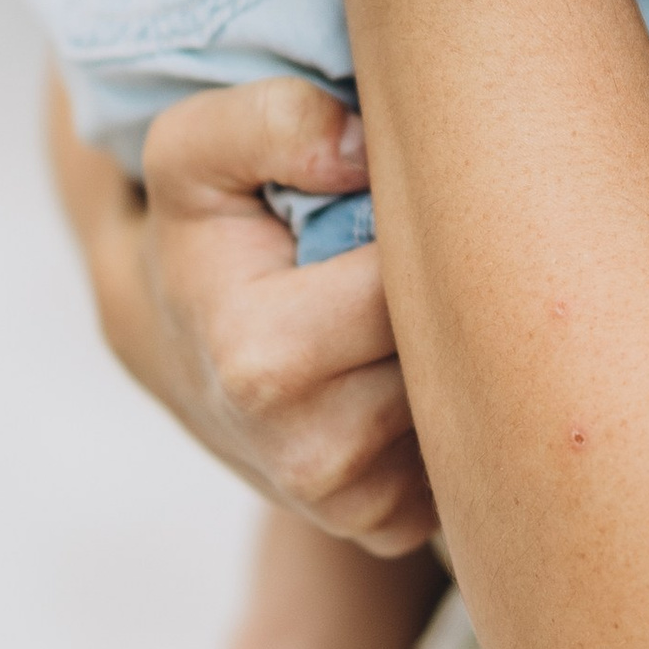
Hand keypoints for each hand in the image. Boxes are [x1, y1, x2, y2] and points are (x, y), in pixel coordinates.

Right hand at [45, 70, 437, 550]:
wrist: (179, 348)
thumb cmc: (202, 236)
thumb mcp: (196, 152)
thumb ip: (269, 120)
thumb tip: (360, 151)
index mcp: (265, 365)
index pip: (417, 277)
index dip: (422, 225)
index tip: (389, 206)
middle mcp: (312, 459)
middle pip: (457, 343)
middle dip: (449, 286)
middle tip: (406, 253)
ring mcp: (356, 507)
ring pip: (469, 391)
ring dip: (452, 340)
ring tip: (390, 308)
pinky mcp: (391, 527)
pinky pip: (469, 446)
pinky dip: (448, 397)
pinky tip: (397, 365)